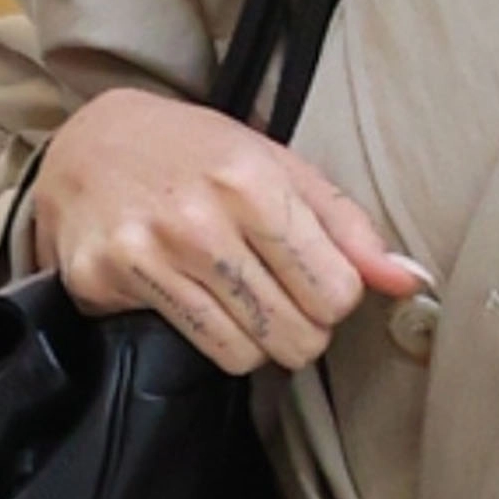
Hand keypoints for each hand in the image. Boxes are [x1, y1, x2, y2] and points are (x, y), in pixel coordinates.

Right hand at [27, 87, 426, 371]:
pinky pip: (196, 350)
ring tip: (242, 300)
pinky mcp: (105, 283)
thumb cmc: (197, 155)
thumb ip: (348, 227)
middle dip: (302, 326)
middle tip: (281, 297)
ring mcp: (147, 254)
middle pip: (297, 332)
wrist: (90, 144)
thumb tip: (409, 280)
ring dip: (258, 339)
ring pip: (246, 354)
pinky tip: (199, 301)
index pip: (336, 291)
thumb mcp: (278, 166)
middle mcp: (198, 219)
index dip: (336, 296)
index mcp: (253, 181)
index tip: (316, 280)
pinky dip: (211, 339)